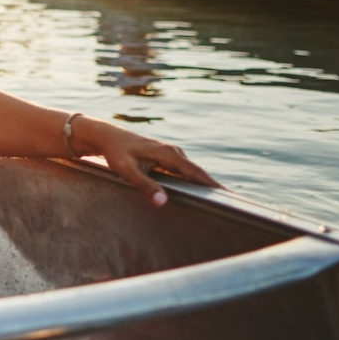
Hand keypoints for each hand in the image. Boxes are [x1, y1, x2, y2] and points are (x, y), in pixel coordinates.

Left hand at [72, 115, 220, 204]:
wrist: (107, 136)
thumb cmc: (116, 153)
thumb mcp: (127, 171)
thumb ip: (144, 186)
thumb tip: (162, 201)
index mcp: (168, 154)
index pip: (195, 172)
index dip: (211, 184)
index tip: (228, 196)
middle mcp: (173, 152)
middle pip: (198, 172)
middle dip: (214, 186)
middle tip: (231, 203)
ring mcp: (171, 154)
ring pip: (193, 171)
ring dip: (205, 184)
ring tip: (221, 201)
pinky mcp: (167, 157)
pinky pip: (185, 171)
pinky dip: (195, 181)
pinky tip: (200, 192)